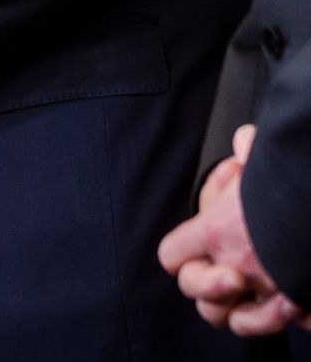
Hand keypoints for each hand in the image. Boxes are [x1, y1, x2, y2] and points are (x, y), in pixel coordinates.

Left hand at [159, 126, 309, 335]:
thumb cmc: (293, 176)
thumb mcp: (266, 156)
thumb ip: (249, 151)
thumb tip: (245, 141)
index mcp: (217, 230)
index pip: (172, 253)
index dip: (181, 250)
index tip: (200, 239)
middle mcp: (238, 266)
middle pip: (195, 292)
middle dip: (205, 285)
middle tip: (229, 269)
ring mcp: (271, 291)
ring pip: (235, 321)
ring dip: (242, 313)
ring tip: (257, 291)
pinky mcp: (302, 306)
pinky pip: (285, 327)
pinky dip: (290, 320)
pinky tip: (296, 304)